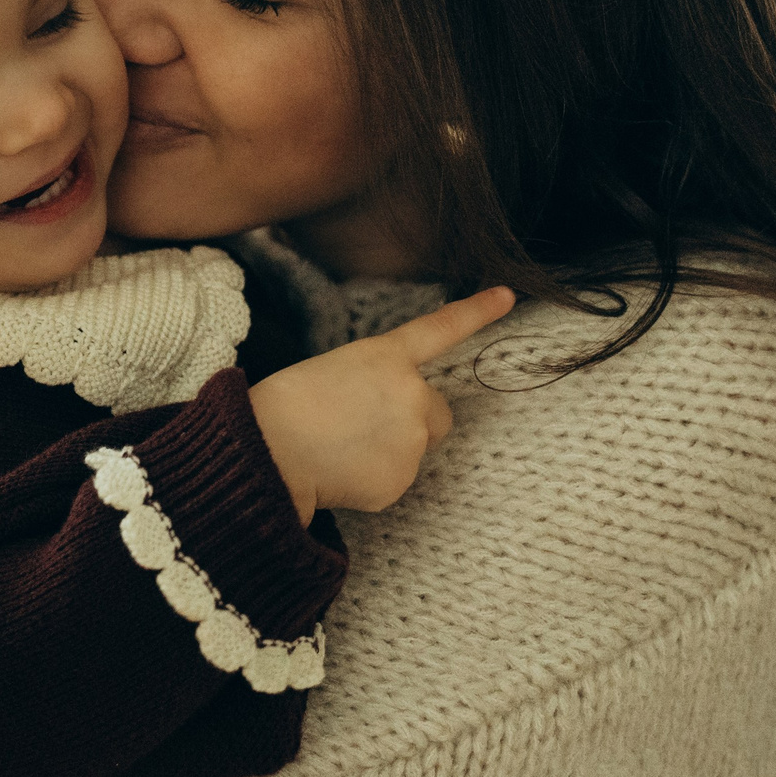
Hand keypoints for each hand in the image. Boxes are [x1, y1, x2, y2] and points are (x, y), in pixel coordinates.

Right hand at [249, 286, 516, 521]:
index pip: (440, 329)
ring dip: (388, 449)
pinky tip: (339, 470)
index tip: (507, 296)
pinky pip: (394, 478)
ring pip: (414, 448)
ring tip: (339, 447)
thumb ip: (376, 383)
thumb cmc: (284, 406)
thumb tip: (390, 419)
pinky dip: (372, 478)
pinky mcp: (400, 481)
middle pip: (436, 412)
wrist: (268, 452)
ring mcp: (411, 441)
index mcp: (386, 357)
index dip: (476, 312)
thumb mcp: (332, 371)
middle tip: (363, 424)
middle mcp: (412, 395)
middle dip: (414, 419)